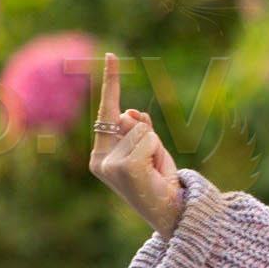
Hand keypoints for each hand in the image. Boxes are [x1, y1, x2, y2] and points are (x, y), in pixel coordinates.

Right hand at [89, 52, 182, 239]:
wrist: (169, 212)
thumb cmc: (158, 181)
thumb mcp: (149, 149)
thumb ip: (138, 128)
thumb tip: (130, 112)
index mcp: (100, 155)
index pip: (106, 112)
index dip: (111, 82)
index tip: (112, 55)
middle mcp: (99, 159)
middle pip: (129, 120)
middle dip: (148, 135)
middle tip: (152, 165)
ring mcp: (108, 165)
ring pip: (141, 130)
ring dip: (154, 145)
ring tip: (154, 170)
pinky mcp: (122, 168)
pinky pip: (147, 139)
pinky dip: (156, 151)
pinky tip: (153, 172)